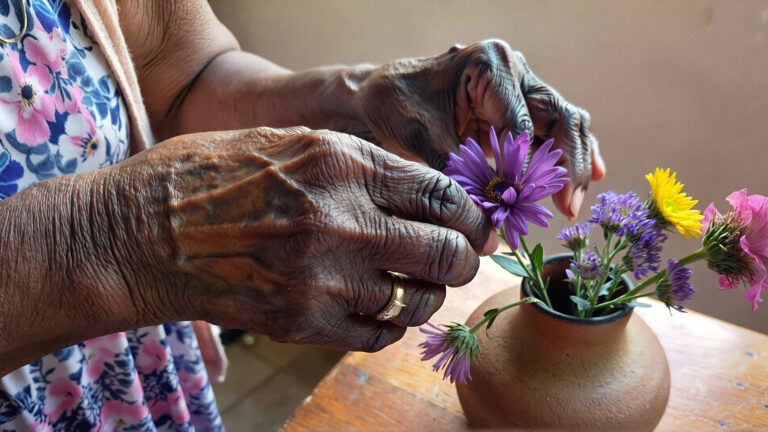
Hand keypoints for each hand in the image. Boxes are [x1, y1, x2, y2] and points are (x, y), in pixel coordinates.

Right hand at [106, 127, 491, 351]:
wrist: (141, 233)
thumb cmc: (213, 177)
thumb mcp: (293, 144)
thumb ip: (363, 166)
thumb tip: (426, 194)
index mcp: (342, 165)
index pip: (443, 196)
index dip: (471, 215)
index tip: (474, 226)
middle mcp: (341, 222)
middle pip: (446, 253)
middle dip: (463, 259)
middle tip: (457, 260)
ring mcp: (323, 280)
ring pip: (417, 301)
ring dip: (424, 294)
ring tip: (409, 282)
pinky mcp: (303, 325)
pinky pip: (378, 335)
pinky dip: (387, 324)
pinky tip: (371, 306)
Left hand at [355, 39, 605, 218]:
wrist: (379, 99)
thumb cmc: (396, 107)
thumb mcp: (421, 137)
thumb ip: (457, 172)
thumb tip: (485, 213)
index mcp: (492, 64)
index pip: (522, 121)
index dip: (526, 166)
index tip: (524, 201)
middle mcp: (515, 72)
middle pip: (558, 117)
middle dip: (567, 165)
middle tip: (569, 206)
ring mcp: (520, 90)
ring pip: (563, 126)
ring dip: (573, 165)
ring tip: (573, 204)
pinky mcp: (518, 112)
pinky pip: (552, 134)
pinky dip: (567, 157)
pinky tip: (587, 179)